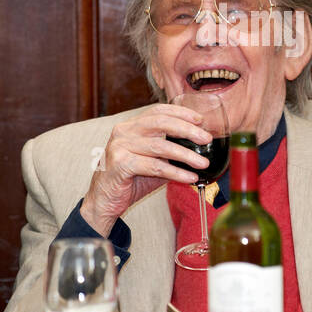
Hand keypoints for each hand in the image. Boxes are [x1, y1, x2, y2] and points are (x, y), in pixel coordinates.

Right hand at [80, 104, 210, 235]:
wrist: (105, 201)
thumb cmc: (131, 180)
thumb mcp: (153, 161)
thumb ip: (170, 151)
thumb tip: (200, 148)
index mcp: (130, 126)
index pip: (158, 111)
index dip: (181, 113)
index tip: (200, 120)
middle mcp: (123, 131)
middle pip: (161, 123)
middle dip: (188, 130)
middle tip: (206, 139)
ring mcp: (119, 147)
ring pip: (160, 146)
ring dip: (186, 155)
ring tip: (203, 163)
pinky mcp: (120, 164)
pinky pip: (154, 166)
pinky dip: (176, 172)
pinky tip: (189, 177)